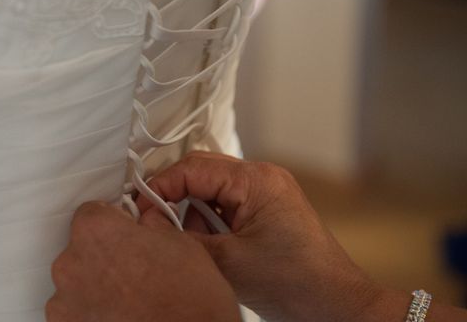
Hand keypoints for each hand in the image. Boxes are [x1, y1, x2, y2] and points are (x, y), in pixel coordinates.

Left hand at [47, 201, 241, 321]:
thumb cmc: (187, 296)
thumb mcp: (179, 241)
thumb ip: (151, 224)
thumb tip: (147, 222)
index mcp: (96, 230)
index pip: (92, 212)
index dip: (114, 222)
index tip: (128, 235)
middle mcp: (71, 262)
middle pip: (82, 248)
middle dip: (105, 255)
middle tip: (135, 270)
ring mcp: (64, 301)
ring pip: (77, 282)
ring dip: (97, 285)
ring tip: (130, 299)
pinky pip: (74, 312)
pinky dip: (92, 313)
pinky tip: (120, 316)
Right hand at [137, 151, 409, 321]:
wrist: (335, 306)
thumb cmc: (295, 282)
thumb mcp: (228, 262)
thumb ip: (183, 238)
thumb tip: (148, 223)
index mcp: (255, 180)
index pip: (192, 169)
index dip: (161, 187)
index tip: (140, 210)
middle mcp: (261, 177)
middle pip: (200, 172)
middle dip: (176, 199)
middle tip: (158, 226)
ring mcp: (266, 192)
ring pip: (211, 190)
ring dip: (195, 216)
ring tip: (205, 250)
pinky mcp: (267, 208)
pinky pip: (226, 205)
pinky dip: (212, 224)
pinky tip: (218, 250)